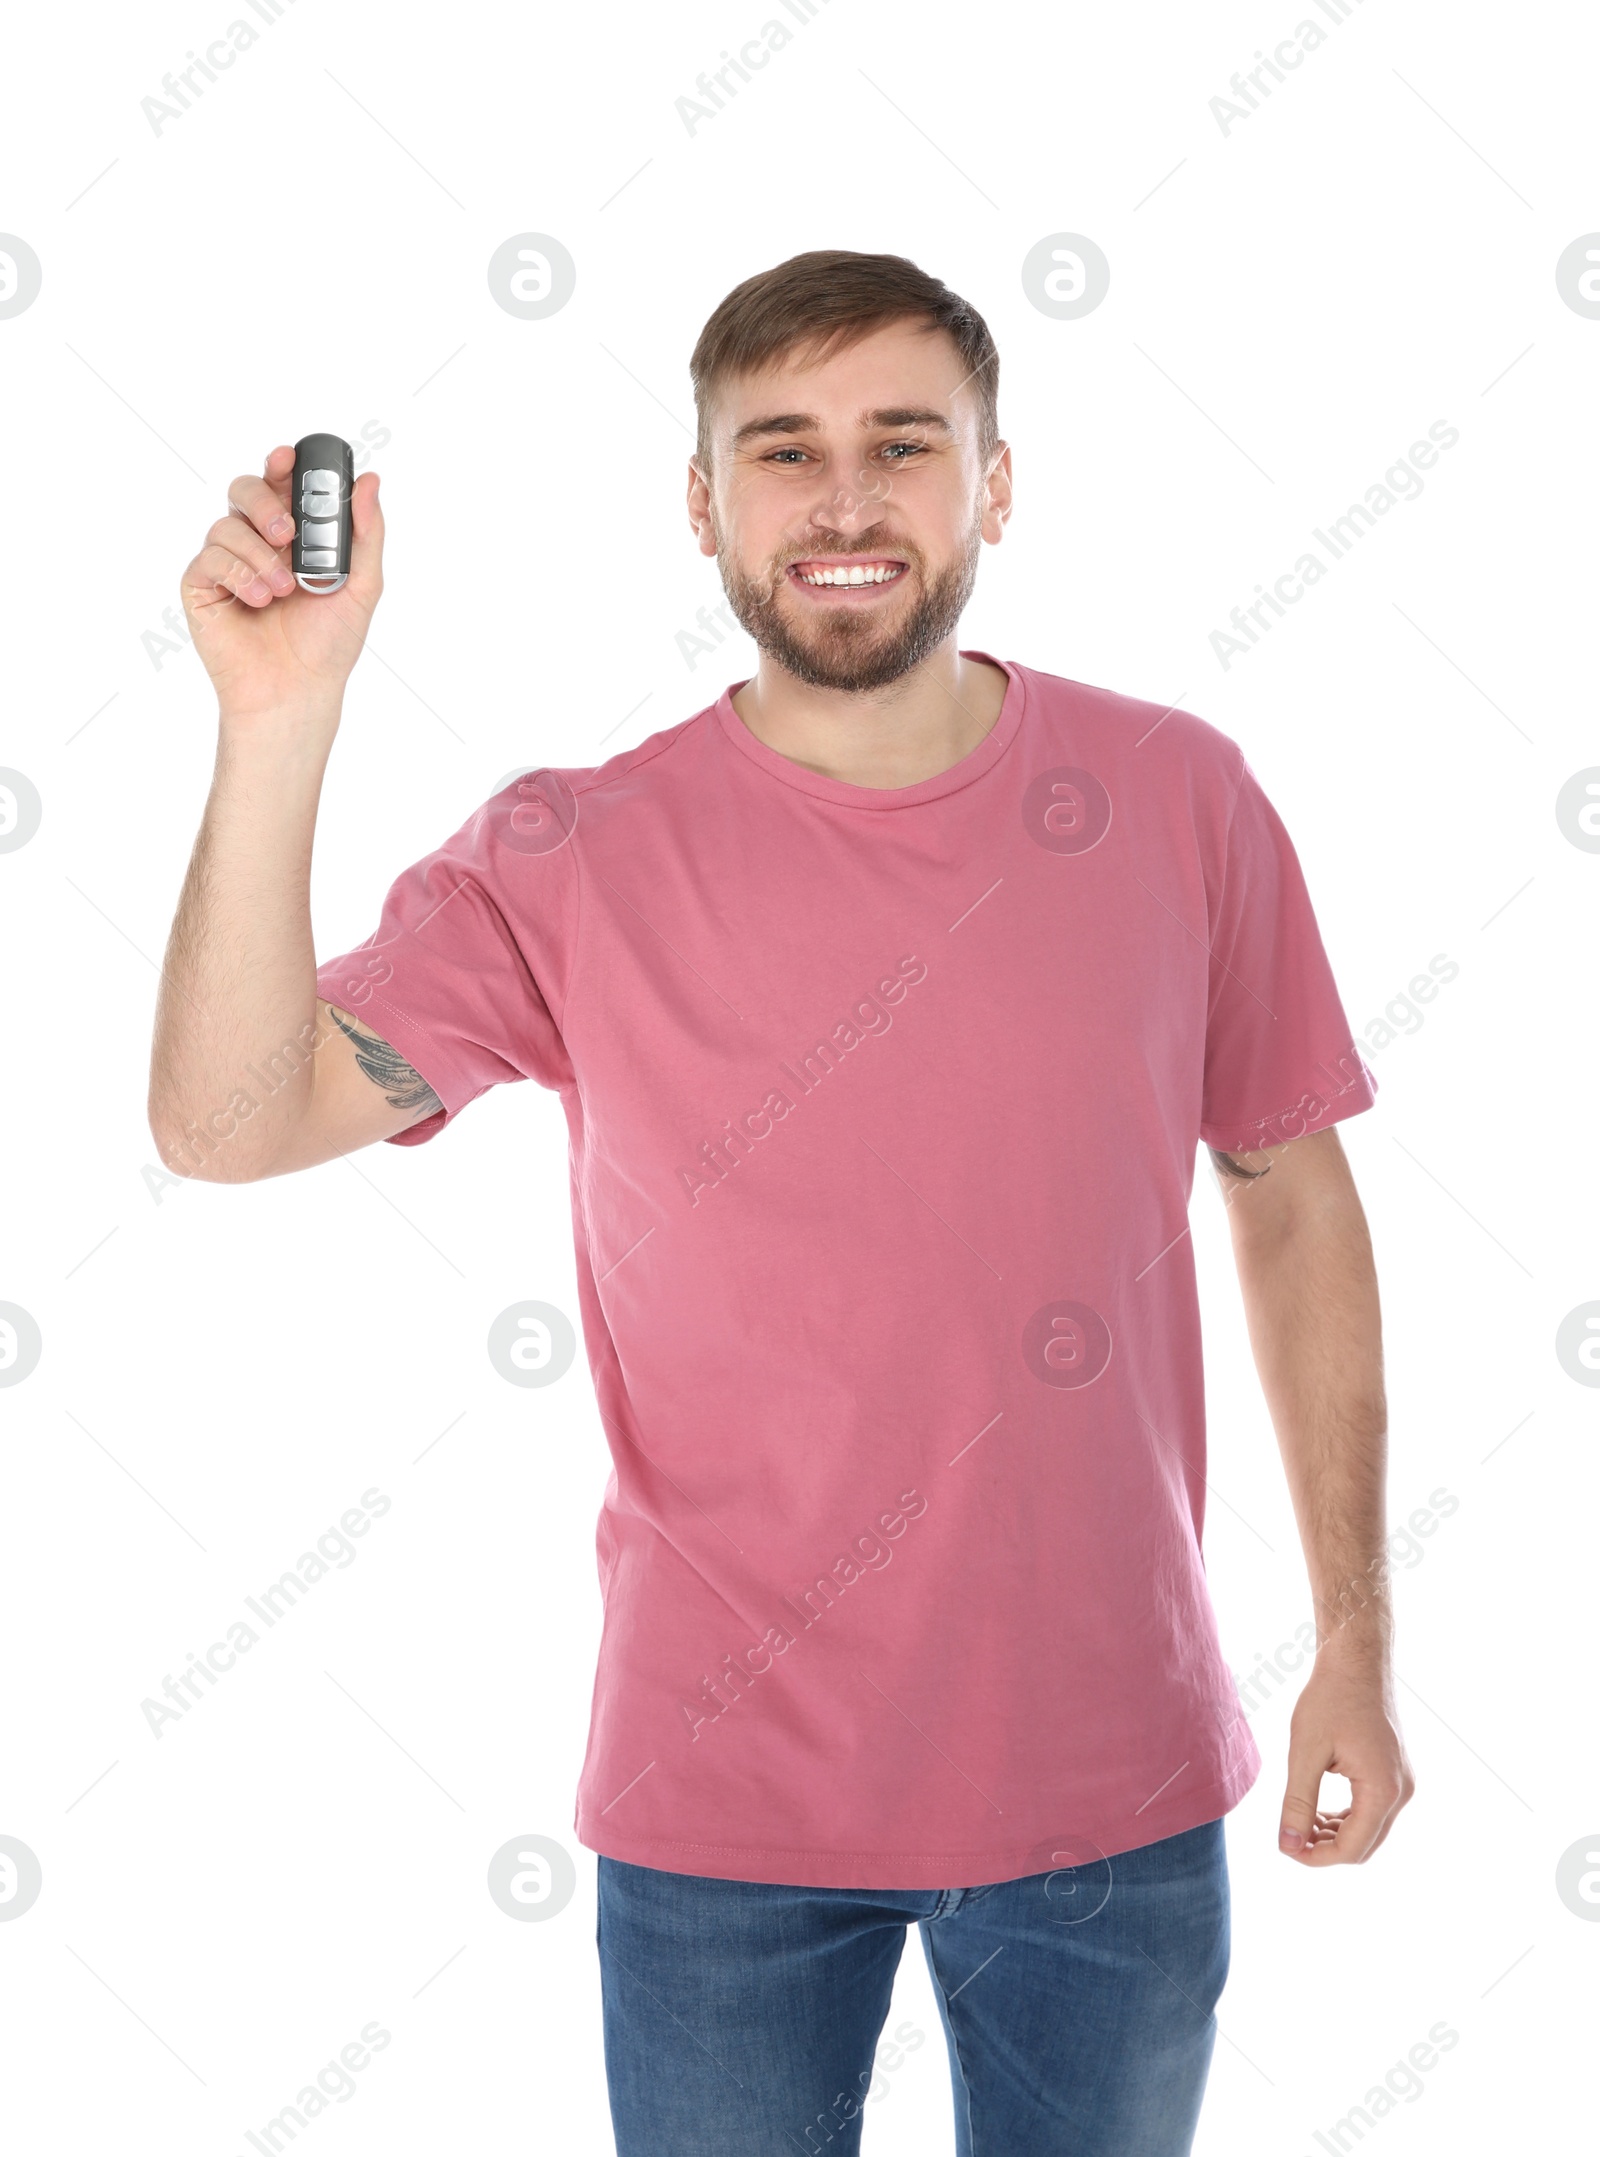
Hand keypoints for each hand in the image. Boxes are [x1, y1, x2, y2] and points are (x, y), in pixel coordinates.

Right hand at [179, 444, 383, 721]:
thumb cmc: (329, 643)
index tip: (290, 457)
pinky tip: (259, 600)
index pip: (281, 484)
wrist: (298, 690)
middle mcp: (256, 542)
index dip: (282, 464)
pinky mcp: (202, 587)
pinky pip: (209, 558)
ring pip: (226, 525)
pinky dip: (238, 574)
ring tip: (283, 591)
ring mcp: (226, 563)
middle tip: (287, 531)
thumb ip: (366, 533)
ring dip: (259, 555)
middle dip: (264, 501)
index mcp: (293, 536)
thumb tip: (370, 480)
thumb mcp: (362, 585)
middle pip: (244, 490)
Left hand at [1278, 1645, 1414, 1864]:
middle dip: (1326, 1849)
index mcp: (1383, 1790)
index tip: (1285, 1848)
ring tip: (1299, 1823)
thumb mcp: (1306, 1751)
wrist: (1356, 1660)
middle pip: (1364, 1845)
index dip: (1316, 1857)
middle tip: (1289, 1838)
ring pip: (1370, 1830)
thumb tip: (1288, 1845)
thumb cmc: (1329, 1698)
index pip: (1352, 1849)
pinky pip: (1374, 1810)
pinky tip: (1318, 1809)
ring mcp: (1403, 1782)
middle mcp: (1401, 1792)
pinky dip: (1347, 1817)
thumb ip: (1298, 1802)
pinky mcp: (1396, 1772)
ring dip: (1335, 1834)